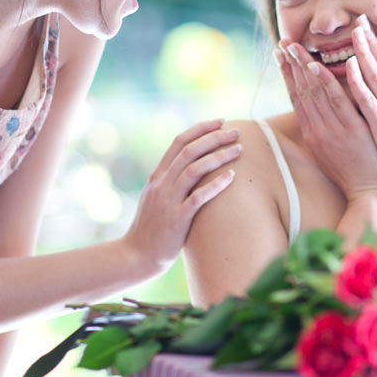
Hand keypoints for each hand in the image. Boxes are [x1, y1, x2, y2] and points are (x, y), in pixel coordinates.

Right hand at [122, 119, 240, 274]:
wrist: (137, 255)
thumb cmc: (152, 228)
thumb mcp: (156, 198)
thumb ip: (170, 182)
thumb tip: (192, 167)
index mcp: (157, 176)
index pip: (179, 142)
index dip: (200, 129)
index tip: (220, 121)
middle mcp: (162, 184)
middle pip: (190, 151)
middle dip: (215, 138)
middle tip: (237, 131)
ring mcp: (169, 200)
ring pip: (195, 169)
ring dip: (219, 156)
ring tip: (239, 149)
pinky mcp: (177, 218)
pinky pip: (198, 197)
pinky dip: (216, 185)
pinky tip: (232, 176)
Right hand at [277, 40, 376, 207]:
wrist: (370, 194)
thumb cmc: (354, 171)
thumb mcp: (330, 150)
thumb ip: (323, 127)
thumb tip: (318, 106)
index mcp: (312, 134)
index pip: (296, 97)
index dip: (287, 74)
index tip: (281, 54)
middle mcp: (319, 130)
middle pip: (301, 91)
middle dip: (292, 64)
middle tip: (284, 41)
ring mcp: (334, 130)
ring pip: (315, 93)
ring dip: (305, 67)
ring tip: (297, 47)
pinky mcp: (352, 130)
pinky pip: (339, 102)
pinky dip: (329, 82)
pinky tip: (322, 65)